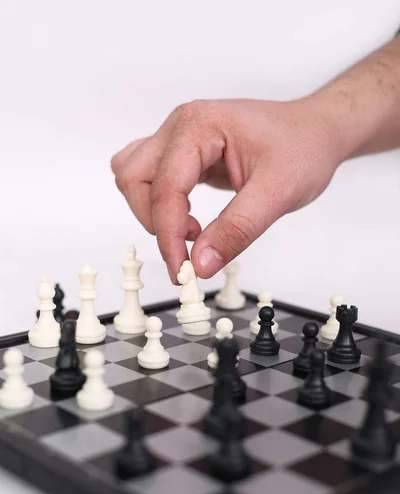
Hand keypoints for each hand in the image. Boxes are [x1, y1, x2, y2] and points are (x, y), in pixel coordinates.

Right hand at [111, 97, 344, 281]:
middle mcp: (181, 126)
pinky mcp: (183, 154)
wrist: (317, 131)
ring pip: (135, 178)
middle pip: (135, 178)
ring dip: (152, 212)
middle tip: (189, 251)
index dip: (168, 235)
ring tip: (192, 231)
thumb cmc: (303, 148)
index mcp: (201, 125)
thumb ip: (237, 230)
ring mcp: (179, 138)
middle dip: (155, 222)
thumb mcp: (278, 193)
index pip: (166, 186)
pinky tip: (191, 222)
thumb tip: (200, 264)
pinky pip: (152, 182)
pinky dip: (161, 207)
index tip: (182, 271)